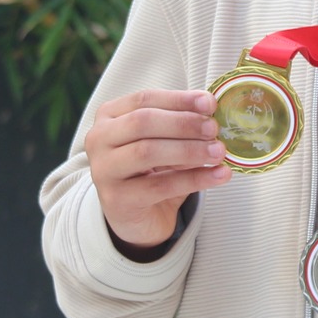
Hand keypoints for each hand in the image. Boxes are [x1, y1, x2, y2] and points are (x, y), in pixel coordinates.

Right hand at [84, 88, 231, 250]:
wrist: (138, 217)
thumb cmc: (152, 170)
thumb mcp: (165, 141)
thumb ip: (181, 124)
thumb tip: (212, 110)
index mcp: (109, 116)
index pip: (144, 99)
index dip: (179, 100)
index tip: (210, 103)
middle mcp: (98, 139)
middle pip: (142, 122)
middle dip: (183, 123)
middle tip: (214, 129)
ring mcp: (103, 170)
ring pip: (147, 152)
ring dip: (189, 150)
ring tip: (219, 152)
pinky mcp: (117, 200)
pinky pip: (160, 186)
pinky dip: (195, 179)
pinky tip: (219, 175)